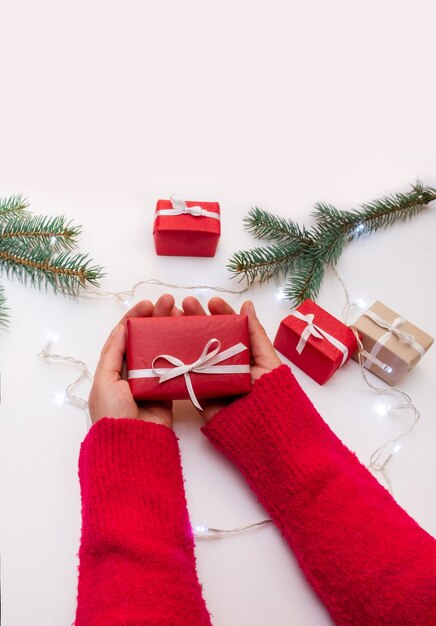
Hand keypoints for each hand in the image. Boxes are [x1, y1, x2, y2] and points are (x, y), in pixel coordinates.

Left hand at [89, 294, 181, 427]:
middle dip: (156, 319)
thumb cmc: (112, 413)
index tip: (147, 304)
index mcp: (113, 368)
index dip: (135, 318)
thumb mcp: (105, 380)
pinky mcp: (168, 390)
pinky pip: (175, 366)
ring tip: (181, 314)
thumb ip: (113, 353)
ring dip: (170, 331)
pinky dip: (181, 351)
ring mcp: (152, 380)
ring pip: (162, 349)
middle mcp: (133, 372)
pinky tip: (188, 338)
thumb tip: (122, 327)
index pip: (124, 335)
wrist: (132, 444)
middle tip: (169, 303)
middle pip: (145, 338)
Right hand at [182, 296, 281, 421]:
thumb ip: (255, 334)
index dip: (220, 314)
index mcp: (242, 354)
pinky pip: (184, 372)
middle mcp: (224, 363)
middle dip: (196, 318)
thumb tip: (247, 305)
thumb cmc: (270, 393)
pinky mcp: (197, 391)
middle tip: (186, 304)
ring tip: (172, 316)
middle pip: (208, 335)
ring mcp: (209, 376)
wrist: (261, 428)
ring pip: (192, 350)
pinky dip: (173, 357)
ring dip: (181, 332)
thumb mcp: (267, 360)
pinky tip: (164, 342)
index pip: (229, 328)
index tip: (211, 302)